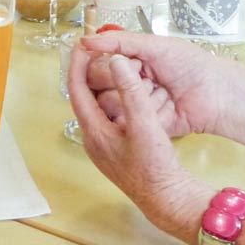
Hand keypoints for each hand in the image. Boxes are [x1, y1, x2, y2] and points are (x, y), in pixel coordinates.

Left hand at [68, 46, 212, 238]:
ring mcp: (105, 147)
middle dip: (93, 74)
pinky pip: (112, 119)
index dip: (78, 65)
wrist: (167, 199)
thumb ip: (131, 91)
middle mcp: (94, 139)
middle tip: (100, 52)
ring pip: (101, 108)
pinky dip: (119, 103)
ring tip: (116, 68)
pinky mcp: (118, 151)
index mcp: (94, 131)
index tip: (81, 44)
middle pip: (87, 98)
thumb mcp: (144, 124)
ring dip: (108, 88)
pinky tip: (133, 96)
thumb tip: (116, 61)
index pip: (77, 90)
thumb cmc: (155, 167)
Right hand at [76, 31, 231, 138]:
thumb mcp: (155, 45)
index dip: (104, 68)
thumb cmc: (190, 65)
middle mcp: (126, 85)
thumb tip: (85, 39)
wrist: (216, 93)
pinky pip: (129, 123)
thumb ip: (119, 41)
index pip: (95, 68)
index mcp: (127, 64)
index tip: (125, 64)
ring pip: (112, 107)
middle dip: (123, 82)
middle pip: (99, 89)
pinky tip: (168, 105)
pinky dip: (150, 112)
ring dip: (141, 96)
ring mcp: (134, 107)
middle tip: (151, 77)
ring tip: (164, 91)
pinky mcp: (144, 126)